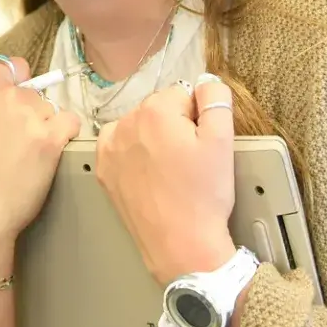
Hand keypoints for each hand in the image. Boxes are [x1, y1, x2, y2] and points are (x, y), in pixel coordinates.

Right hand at [0, 56, 80, 272]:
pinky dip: (65, 133)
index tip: (14, 99)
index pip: (9, 67)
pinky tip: (53, 148)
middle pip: (31, 93)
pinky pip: (70, 122)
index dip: (15, 81)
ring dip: (45, 125)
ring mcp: (32, 117)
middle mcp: (8, 97)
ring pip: (50, 109)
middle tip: (16, 140)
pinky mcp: (52, 138)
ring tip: (30, 154)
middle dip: (27, 111)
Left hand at [96, 75, 236, 285]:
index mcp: (155, 111)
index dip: (198, 118)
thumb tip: (206, 82)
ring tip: (171, 171)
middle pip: (159, 109)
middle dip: (175, 126)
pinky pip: (121, 147)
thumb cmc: (203, 195)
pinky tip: (151, 175)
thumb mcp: (222, 141)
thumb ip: (216, 99)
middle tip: (189, 161)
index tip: (201, 144)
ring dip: (154, 139)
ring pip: (139, 126)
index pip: (184, 94)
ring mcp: (110, 148)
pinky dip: (135, 154)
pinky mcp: (104, 170)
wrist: (180, 245)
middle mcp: (125, 123)